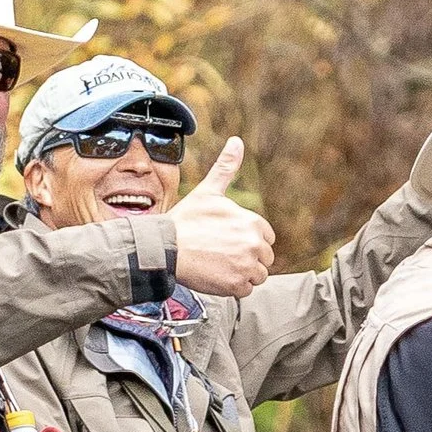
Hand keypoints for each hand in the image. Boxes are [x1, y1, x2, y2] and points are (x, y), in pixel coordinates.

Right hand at [167, 137, 274, 297]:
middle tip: (222, 254)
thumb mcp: (209, 192)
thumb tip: (237, 141)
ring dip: (242, 274)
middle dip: (247, 258)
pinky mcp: (237, 285)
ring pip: (257, 276)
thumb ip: (227, 168)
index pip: (266, 238)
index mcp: (252, 222)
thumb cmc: (185, 221)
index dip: (248, 240)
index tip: (229, 240)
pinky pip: (245, 291)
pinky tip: (217, 276)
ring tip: (219, 265)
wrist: (166, 248)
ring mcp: (246, 266)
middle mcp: (254, 244)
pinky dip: (233, 288)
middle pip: (264, 258)